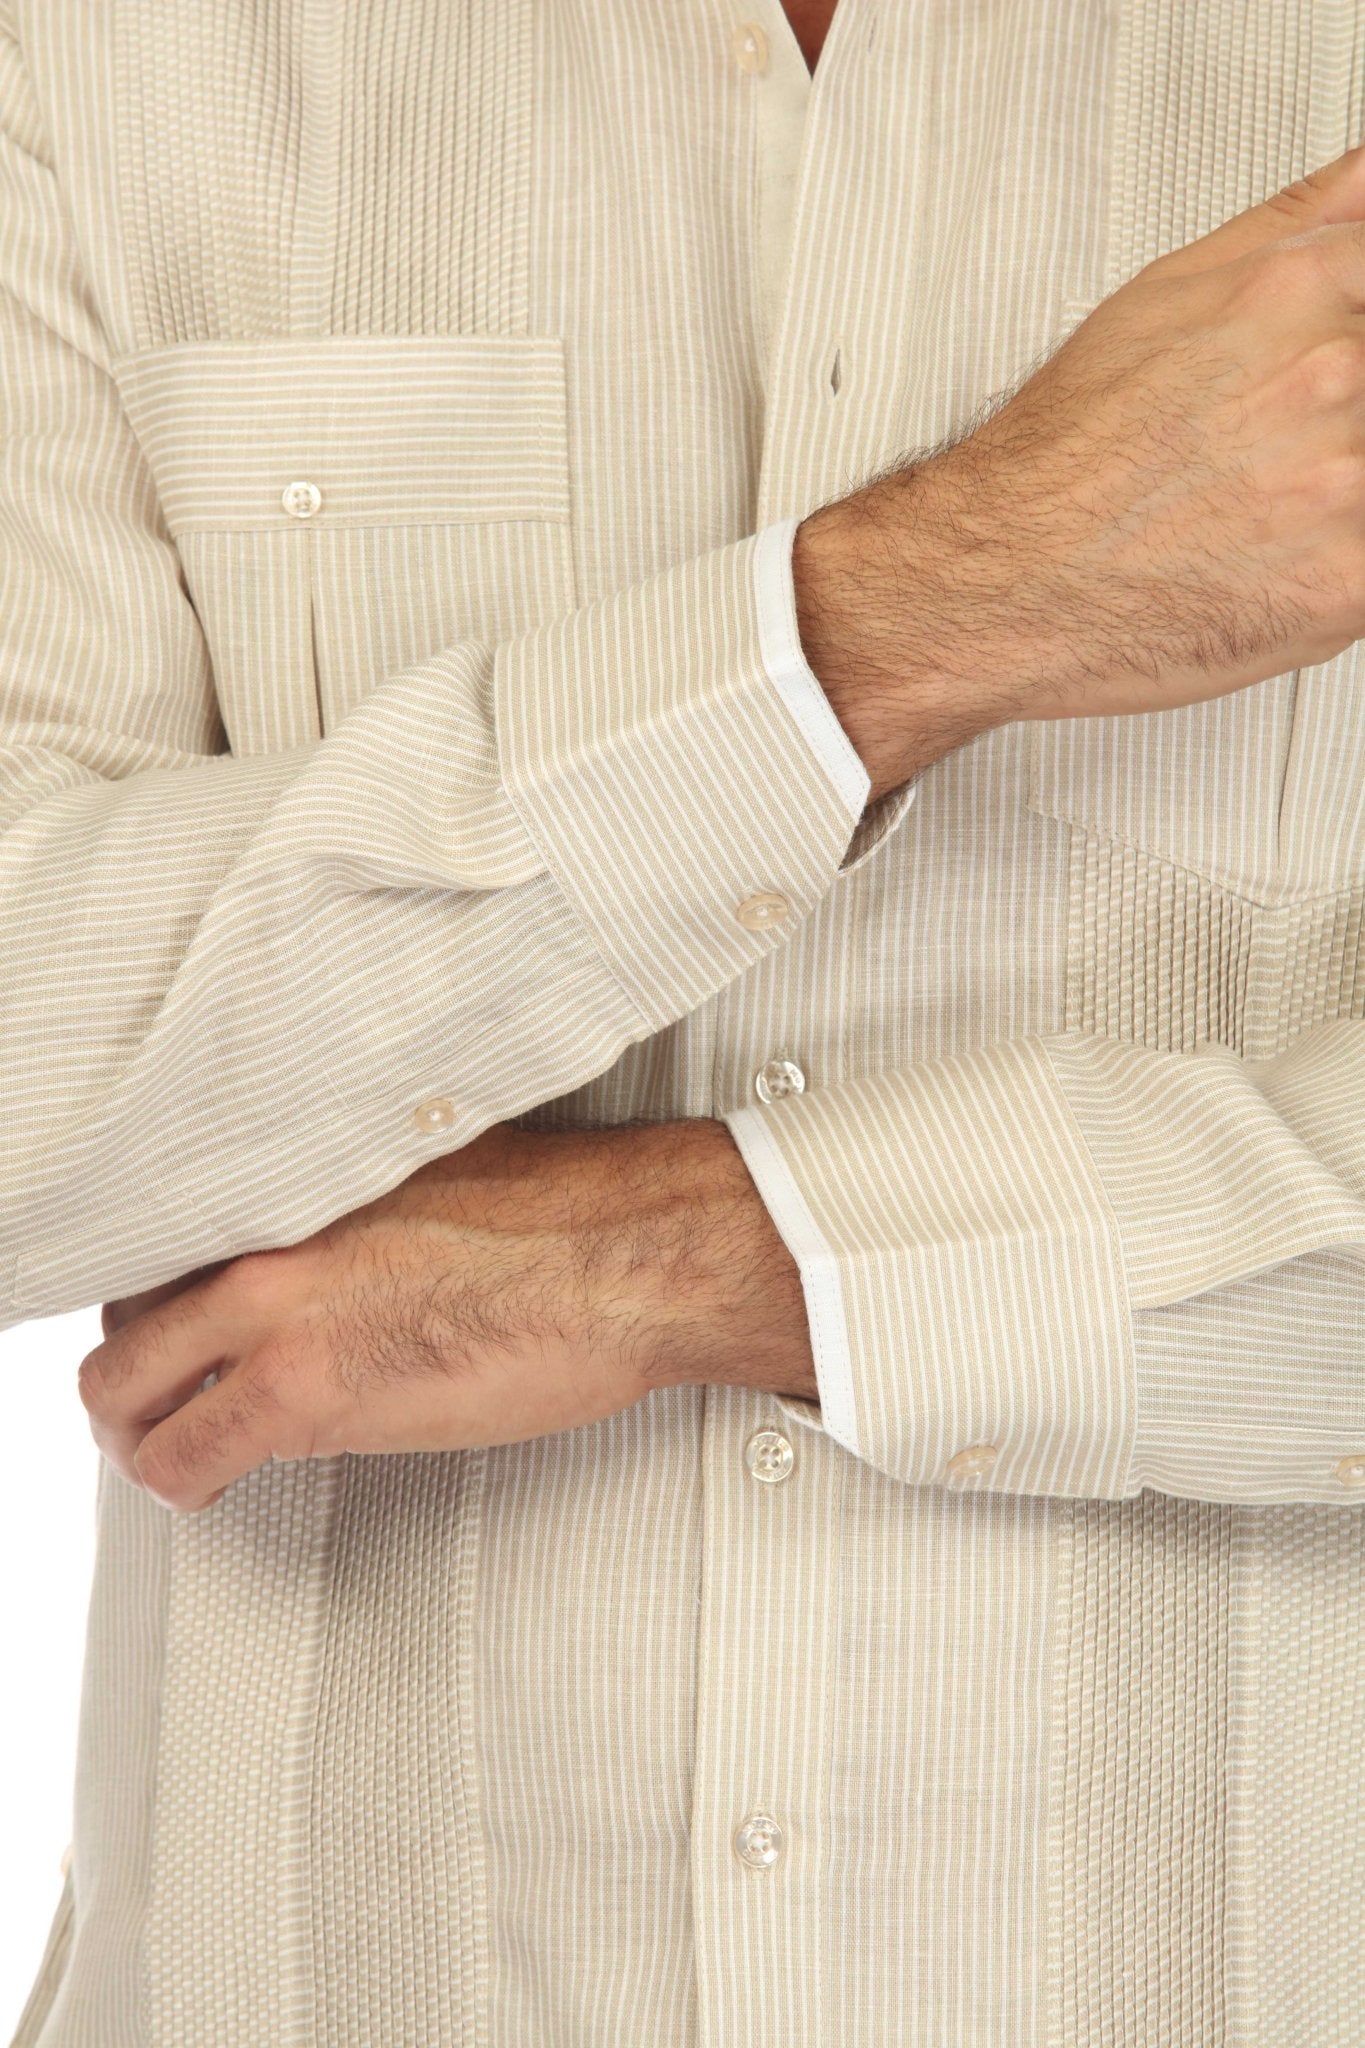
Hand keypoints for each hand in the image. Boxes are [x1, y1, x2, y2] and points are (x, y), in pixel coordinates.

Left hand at [80, 1118, 814, 1512]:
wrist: (628, 1257)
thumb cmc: (565, 1216)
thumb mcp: (428, 1166)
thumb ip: (348, 1195)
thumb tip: (331, 1228)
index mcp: (293, 1174)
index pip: (158, 1234)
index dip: (160, 1297)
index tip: (178, 1331)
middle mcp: (263, 1234)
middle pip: (124, 1315)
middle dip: (135, 1370)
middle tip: (161, 1399)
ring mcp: (274, 1312)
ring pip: (124, 1390)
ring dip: (140, 1433)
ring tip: (174, 1451)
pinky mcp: (305, 1393)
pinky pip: (183, 1458)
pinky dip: (179, 1483)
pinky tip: (210, 1485)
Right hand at [794, 140, 1364, 795]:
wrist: (1002, 580)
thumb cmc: (1066, 455)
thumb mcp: (1168, 292)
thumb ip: (1300, 222)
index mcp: (1301, 289)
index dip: (1353, 327)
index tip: (1330, 365)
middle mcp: (1336, 375)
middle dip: (1341, 415)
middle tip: (1265, 449)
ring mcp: (1348, 481)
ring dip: (1339, 486)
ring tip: (1272, 505)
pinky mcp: (1349, 583)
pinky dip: (1346, 558)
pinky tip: (1293, 558)